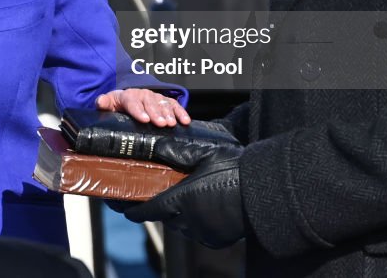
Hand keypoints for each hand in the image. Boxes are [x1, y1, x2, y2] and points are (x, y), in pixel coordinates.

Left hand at [96, 88, 189, 126]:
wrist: (128, 97)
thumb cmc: (119, 104)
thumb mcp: (109, 103)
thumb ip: (104, 103)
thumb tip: (100, 103)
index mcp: (128, 96)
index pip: (133, 102)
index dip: (138, 111)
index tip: (144, 119)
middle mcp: (144, 95)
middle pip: (150, 104)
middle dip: (156, 113)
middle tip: (161, 124)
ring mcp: (156, 98)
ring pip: (163, 104)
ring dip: (168, 114)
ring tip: (171, 124)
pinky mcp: (165, 102)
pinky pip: (174, 105)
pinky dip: (181, 112)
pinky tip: (185, 121)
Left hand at [122, 133, 244, 247]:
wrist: (263, 191)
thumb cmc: (234, 170)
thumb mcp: (204, 154)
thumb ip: (177, 152)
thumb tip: (156, 146)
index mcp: (180, 200)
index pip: (146, 211)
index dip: (132, 210)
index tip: (123, 207)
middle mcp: (188, 221)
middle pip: (164, 217)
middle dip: (159, 207)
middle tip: (156, 193)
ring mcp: (202, 233)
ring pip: (180, 226)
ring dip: (177, 215)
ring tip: (181, 198)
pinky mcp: (215, 239)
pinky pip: (197, 232)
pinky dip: (195, 222)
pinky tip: (200, 207)